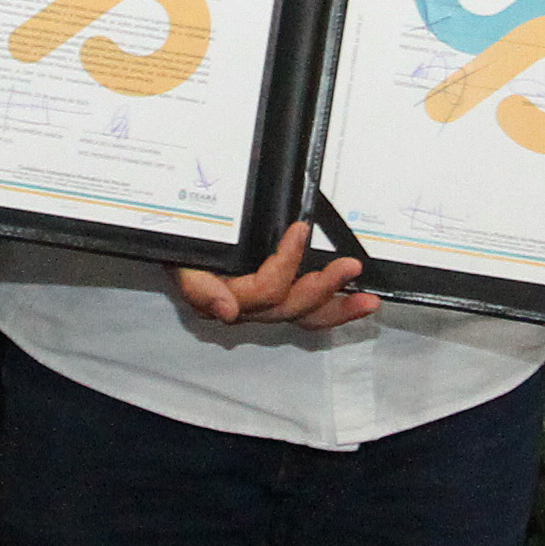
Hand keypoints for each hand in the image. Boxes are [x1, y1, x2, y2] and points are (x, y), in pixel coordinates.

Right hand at [174, 218, 374, 331]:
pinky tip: (361, 303)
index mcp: (225, 298)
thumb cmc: (180, 246)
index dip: (286, 263)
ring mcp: (265, 307)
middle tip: (350, 266)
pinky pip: (309, 313)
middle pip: (292, 307)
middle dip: (324, 288)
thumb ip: (198, 288)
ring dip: (339, 309)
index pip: (264, 290)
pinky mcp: (280, 301)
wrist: (175, 242)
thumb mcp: (179, 262)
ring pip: (306, 316)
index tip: (300, 229)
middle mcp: (248, 308)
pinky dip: (336, 309)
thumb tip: (227, 312)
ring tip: (369, 301)